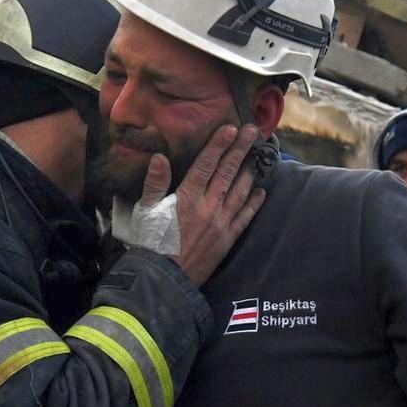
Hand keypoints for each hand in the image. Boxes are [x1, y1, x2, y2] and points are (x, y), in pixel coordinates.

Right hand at [139, 124, 265, 284]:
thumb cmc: (149, 243)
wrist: (163, 278)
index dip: (219, 145)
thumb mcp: (145, 211)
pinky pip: (244, 217)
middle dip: (240, 150)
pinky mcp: (227, 239)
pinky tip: (261, 192)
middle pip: (227, 173)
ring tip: (258, 156)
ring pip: (239, 192)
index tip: (231, 128)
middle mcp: (208, 207)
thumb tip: (159, 157)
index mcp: (187, 197)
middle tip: (254, 131)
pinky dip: (254, 204)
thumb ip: (154, 183)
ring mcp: (220, 223)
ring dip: (249, 172)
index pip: (206, 165)